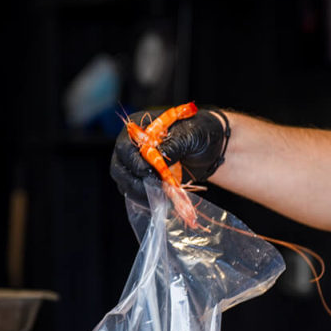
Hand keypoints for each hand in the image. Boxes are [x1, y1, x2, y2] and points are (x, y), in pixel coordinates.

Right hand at [109, 107, 230, 197]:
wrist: (212, 147)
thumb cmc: (201, 133)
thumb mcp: (191, 134)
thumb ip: (174, 143)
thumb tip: (158, 155)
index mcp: (141, 128)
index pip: (125, 146)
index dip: (134, 162)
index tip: (149, 172)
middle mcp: (133, 145)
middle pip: (119, 167)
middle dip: (135, 182)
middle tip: (157, 189)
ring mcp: (135, 163)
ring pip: (124, 182)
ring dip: (140, 193)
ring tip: (163, 198)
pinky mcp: (142, 179)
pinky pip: (134, 192)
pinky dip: (145, 199)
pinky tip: (162, 202)